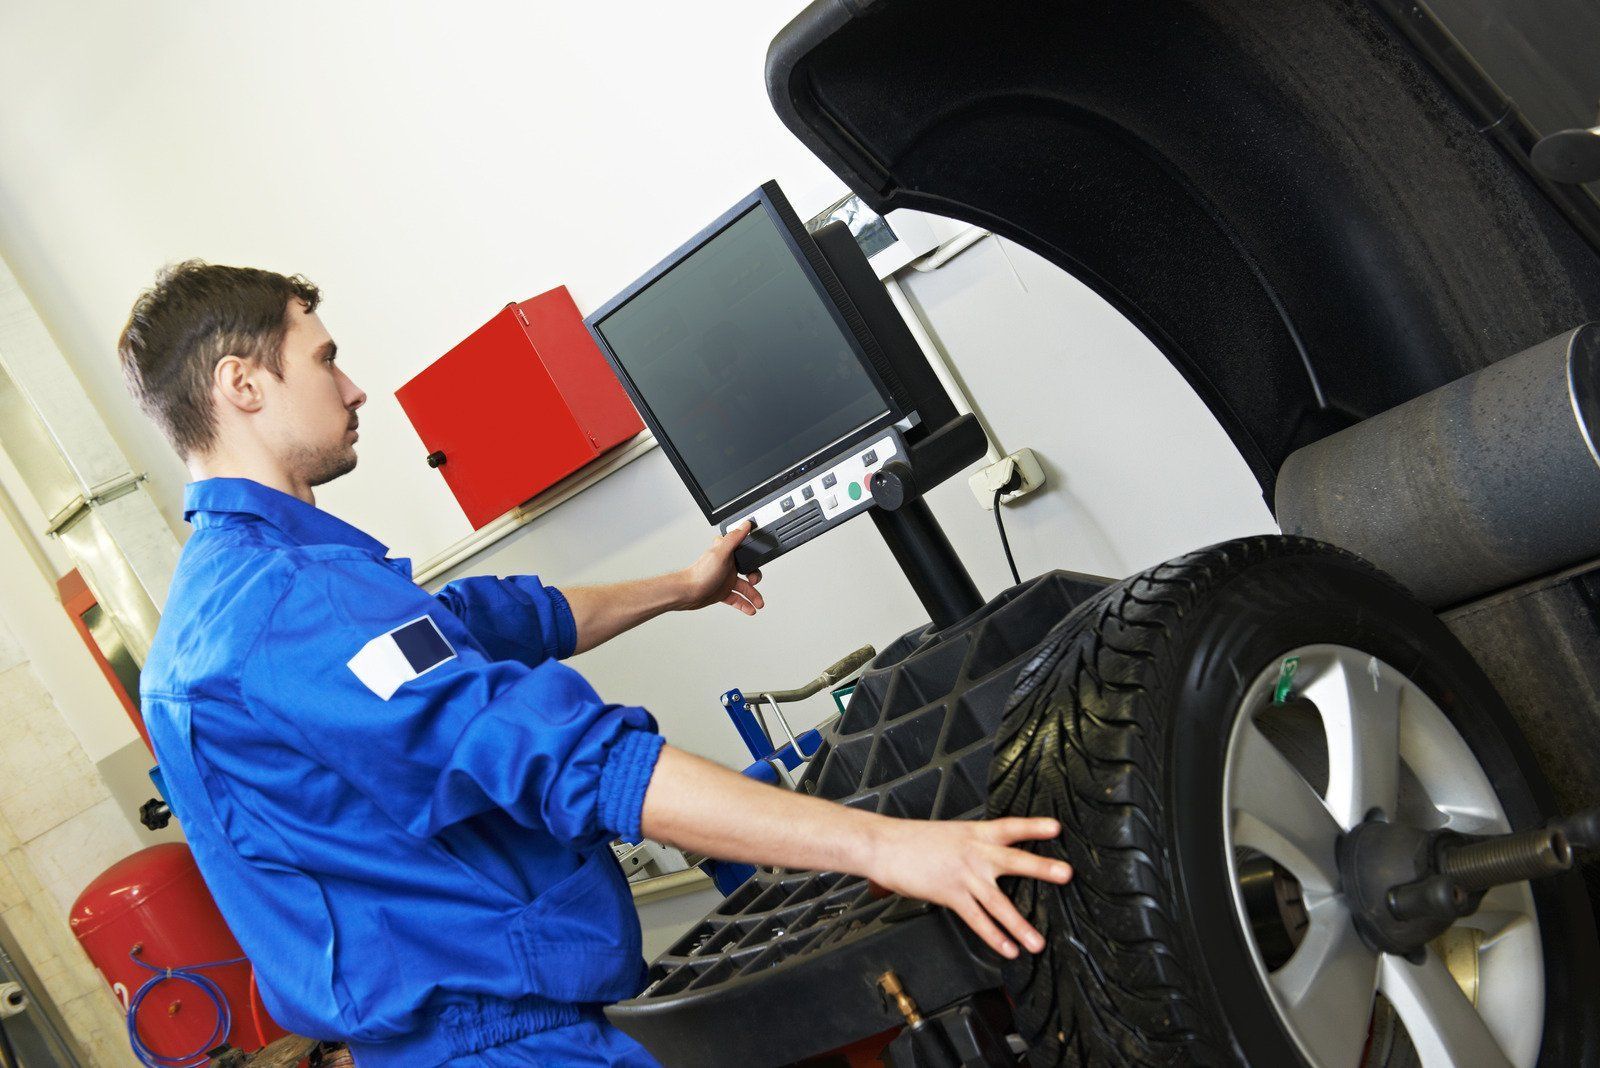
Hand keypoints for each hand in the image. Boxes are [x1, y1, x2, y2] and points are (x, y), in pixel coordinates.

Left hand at [677, 522, 764, 615]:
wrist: (688, 593)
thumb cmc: (700, 573)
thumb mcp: (721, 553)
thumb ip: (734, 538)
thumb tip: (745, 524)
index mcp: (727, 553)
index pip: (745, 551)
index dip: (754, 557)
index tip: (761, 560)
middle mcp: (727, 565)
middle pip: (748, 571)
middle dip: (755, 579)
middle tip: (755, 583)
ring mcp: (725, 579)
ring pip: (744, 587)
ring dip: (753, 595)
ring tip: (759, 603)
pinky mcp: (721, 592)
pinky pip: (737, 598)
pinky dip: (744, 604)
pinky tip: (750, 609)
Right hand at [866, 816, 1070, 958]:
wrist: (883, 845)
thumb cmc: (912, 840)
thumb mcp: (948, 834)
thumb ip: (969, 844)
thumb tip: (983, 855)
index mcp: (974, 832)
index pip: (1010, 827)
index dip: (1034, 827)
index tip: (1057, 827)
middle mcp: (974, 852)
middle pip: (1014, 860)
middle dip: (1042, 868)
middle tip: (1066, 874)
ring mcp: (964, 875)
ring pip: (999, 902)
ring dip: (1021, 924)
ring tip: (1039, 942)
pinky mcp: (950, 894)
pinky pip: (977, 920)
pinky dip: (994, 937)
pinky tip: (1008, 950)